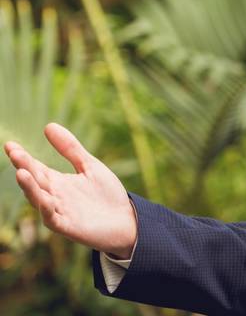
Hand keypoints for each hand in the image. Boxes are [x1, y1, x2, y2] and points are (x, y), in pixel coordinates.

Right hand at [4, 123, 136, 257]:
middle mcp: (54, 196)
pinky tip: (45, 200)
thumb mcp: (89, 165)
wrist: (126, 220)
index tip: (10, 144)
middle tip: (15, 153)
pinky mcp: (68, 226)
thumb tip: (48, 125)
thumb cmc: (106, 194)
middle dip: (24, 167)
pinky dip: (47, 210)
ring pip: (39, 199)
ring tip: (21, 173)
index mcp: (57, 181)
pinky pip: (53, 219)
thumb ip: (70, 148)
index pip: (35, 167)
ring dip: (30, 188)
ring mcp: (59, 211)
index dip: (23, 157)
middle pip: (35, 180)